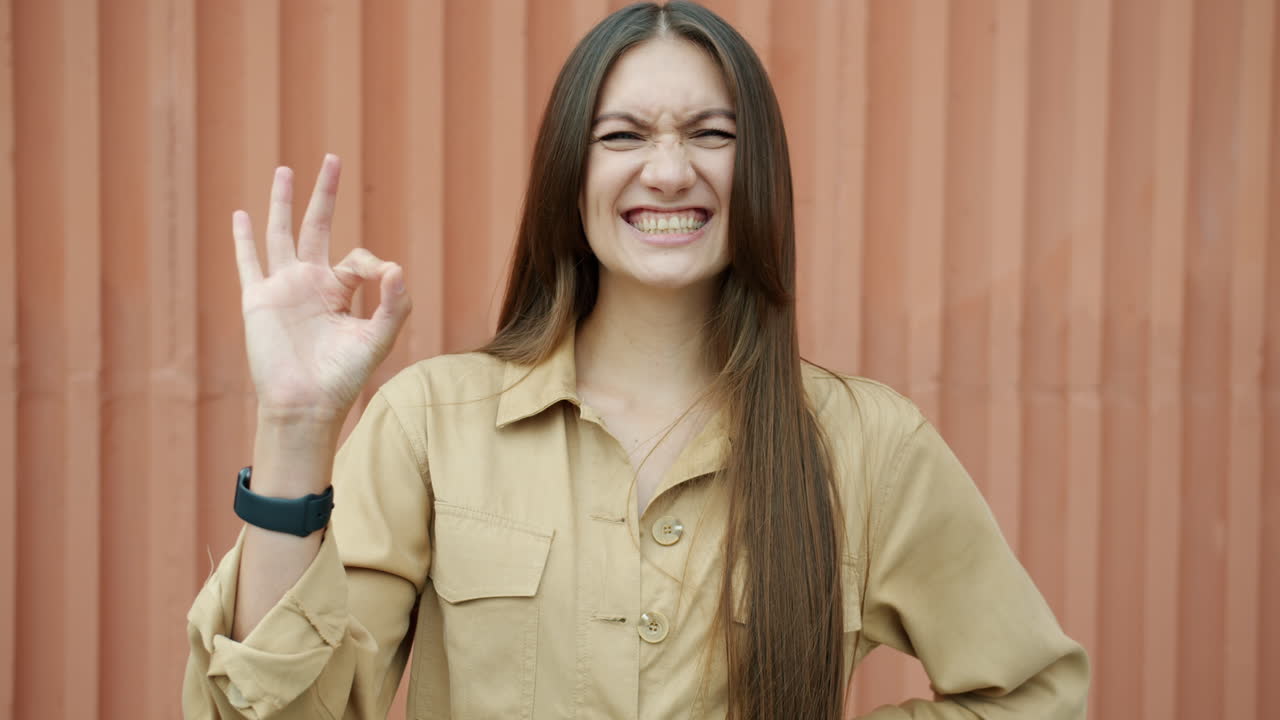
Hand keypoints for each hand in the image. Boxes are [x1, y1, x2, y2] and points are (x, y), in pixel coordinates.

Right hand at [233, 154, 410, 422]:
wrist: (305, 404)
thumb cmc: (344, 377)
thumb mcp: (378, 339)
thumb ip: (394, 304)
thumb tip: (396, 268)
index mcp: (341, 291)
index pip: (357, 258)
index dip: (372, 264)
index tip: (383, 279)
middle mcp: (311, 283)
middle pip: (318, 226)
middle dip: (325, 194)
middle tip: (333, 158)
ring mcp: (283, 287)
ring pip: (281, 233)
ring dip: (284, 202)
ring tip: (286, 170)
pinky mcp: (258, 298)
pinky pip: (248, 262)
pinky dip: (244, 238)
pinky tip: (241, 214)